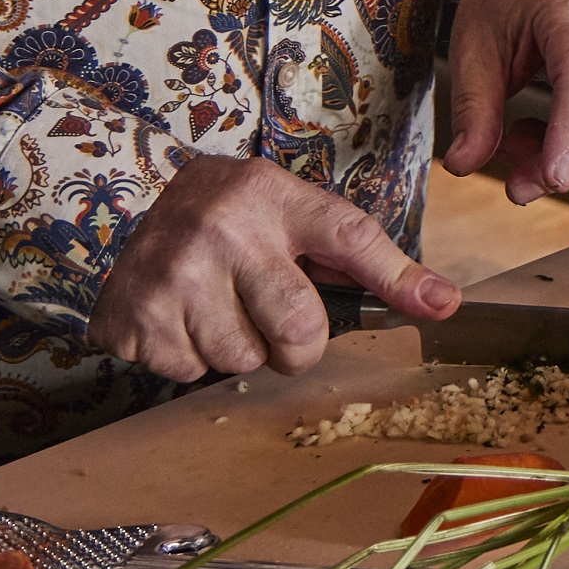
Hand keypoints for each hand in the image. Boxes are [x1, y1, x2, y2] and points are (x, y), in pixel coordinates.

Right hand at [91, 154, 456, 381]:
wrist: (128, 207)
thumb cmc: (229, 216)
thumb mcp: (287, 210)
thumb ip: (354, 254)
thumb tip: (439, 301)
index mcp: (271, 197)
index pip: (350, 238)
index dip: (398, 277)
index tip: (440, 305)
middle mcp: (224, 230)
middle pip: (298, 329)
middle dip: (295, 346)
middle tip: (272, 320)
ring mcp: (175, 274)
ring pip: (241, 360)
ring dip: (236, 349)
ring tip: (217, 306)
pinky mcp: (136, 314)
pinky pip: (189, 371)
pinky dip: (188, 356)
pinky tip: (179, 317)